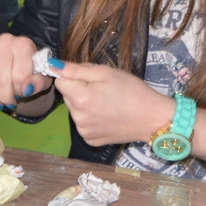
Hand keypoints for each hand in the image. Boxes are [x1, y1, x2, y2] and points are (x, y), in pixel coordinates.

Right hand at [0, 33, 46, 108]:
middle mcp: (5, 40)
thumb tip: (27, 89)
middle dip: (6, 98)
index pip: (20, 76)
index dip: (21, 91)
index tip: (23, 94)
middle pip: (1, 80)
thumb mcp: (41, 76)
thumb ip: (39, 83)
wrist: (15, 56)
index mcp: (24, 45)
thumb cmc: (28, 68)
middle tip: (9, 102)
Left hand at [51, 59, 172, 146]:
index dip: (73, 76)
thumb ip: (76, 69)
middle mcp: (77, 117)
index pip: (60, 81)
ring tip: (107, 102)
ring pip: (75, 110)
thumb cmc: (132, 90)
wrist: (153, 118)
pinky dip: (91, 118)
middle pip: (68, 96)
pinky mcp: (91, 140)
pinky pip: (84, 124)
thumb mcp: (105, 72)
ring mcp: (84, 131)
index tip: (89, 77)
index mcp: (80, 98)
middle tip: (102, 89)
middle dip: (79, 90)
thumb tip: (53, 65)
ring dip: (84, 104)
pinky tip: (107, 115)